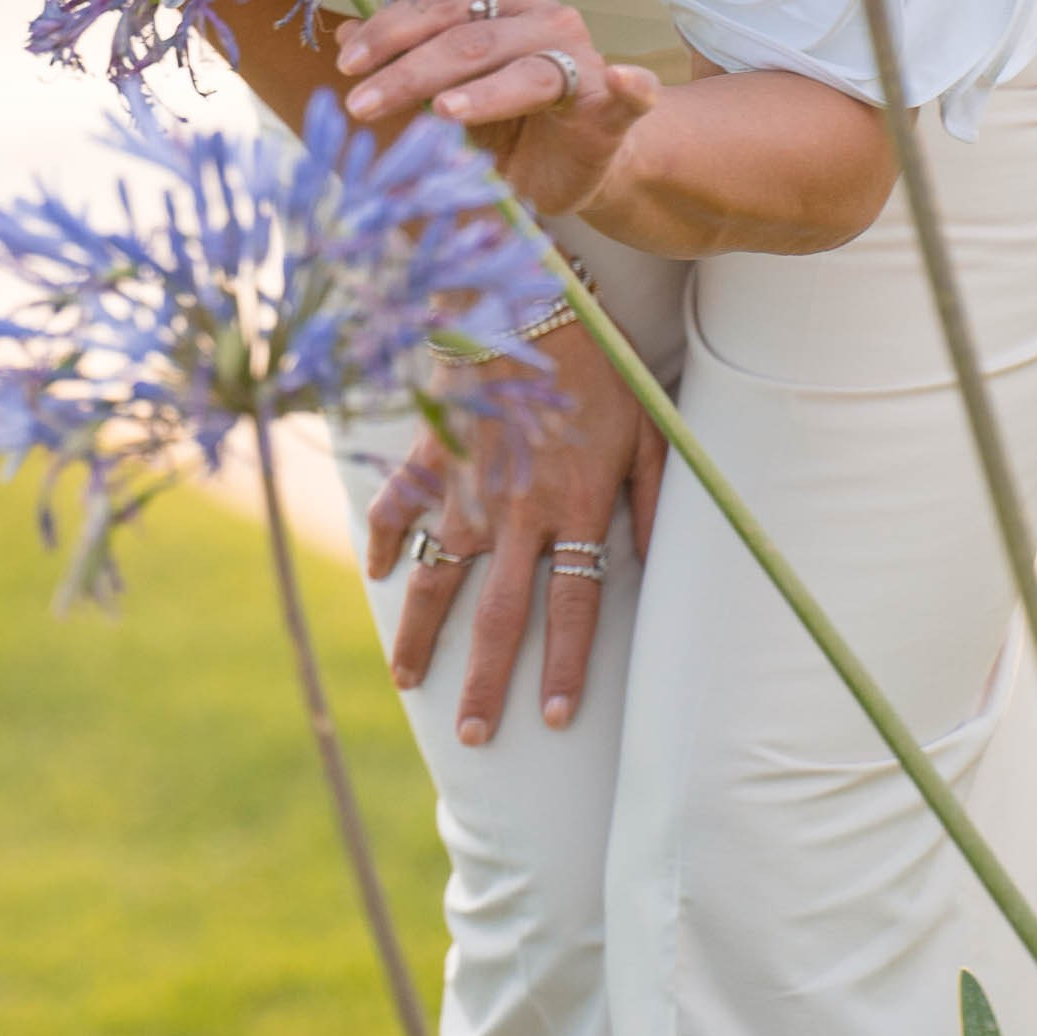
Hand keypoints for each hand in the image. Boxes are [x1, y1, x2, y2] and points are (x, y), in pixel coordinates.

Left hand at [335, 0, 658, 217]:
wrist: (575, 162)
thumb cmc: (508, 121)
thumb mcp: (446, 92)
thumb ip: (405, 61)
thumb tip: (344, 36)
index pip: (437, 5)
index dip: (388, 32)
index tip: (345, 64)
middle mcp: (544, 17)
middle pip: (468, 36)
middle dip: (409, 70)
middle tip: (361, 104)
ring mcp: (583, 59)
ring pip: (522, 69)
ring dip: (481, 93)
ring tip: (441, 115)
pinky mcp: (614, 107)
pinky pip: (628, 93)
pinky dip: (630, 85)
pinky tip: (623, 80)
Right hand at [364, 321, 666, 740]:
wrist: (523, 299)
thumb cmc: (597, 363)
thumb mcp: (649, 429)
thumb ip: (656, 502)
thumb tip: (657, 567)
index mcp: (575, 507)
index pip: (574, 609)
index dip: (567, 668)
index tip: (557, 719)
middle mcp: (516, 511)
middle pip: (499, 616)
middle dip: (487, 683)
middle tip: (474, 736)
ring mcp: (465, 486)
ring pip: (436, 577)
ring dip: (421, 634)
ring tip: (409, 680)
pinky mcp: (429, 455)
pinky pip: (397, 507)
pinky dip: (383, 540)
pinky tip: (379, 574)